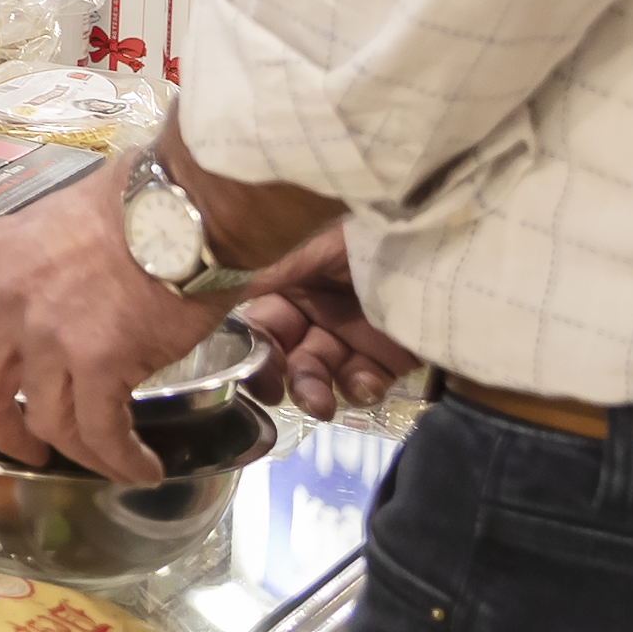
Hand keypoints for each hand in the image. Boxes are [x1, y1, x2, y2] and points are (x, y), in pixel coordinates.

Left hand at [0, 164, 230, 483]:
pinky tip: (140, 466)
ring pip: (46, 420)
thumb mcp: (48, 225)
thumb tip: (36, 312)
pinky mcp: (101, 360)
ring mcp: (50, 333)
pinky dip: (119, 459)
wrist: (185, 204)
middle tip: (27, 453)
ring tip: (104, 457)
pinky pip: (100, 430)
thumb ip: (26, 272)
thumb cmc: (133, 206)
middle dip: (2, 434)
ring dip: (75, 451)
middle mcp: (6, 301)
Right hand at [233, 222, 422, 418]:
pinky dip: (361, 386)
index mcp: (288, 277)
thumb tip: (195, 299)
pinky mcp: (392, 352)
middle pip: (286, 352)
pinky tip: (366, 379)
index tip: (249, 371)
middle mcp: (316, 305)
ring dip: (315, 390)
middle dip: (281, 376)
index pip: (257, 321)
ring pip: (321, 372)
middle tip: (278, 393)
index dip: (251, 348)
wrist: (437, 231)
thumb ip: (252, 275)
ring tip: (321, 404)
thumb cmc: (358, 228)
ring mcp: (354, 330)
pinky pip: (366, 380)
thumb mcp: (298, 244)